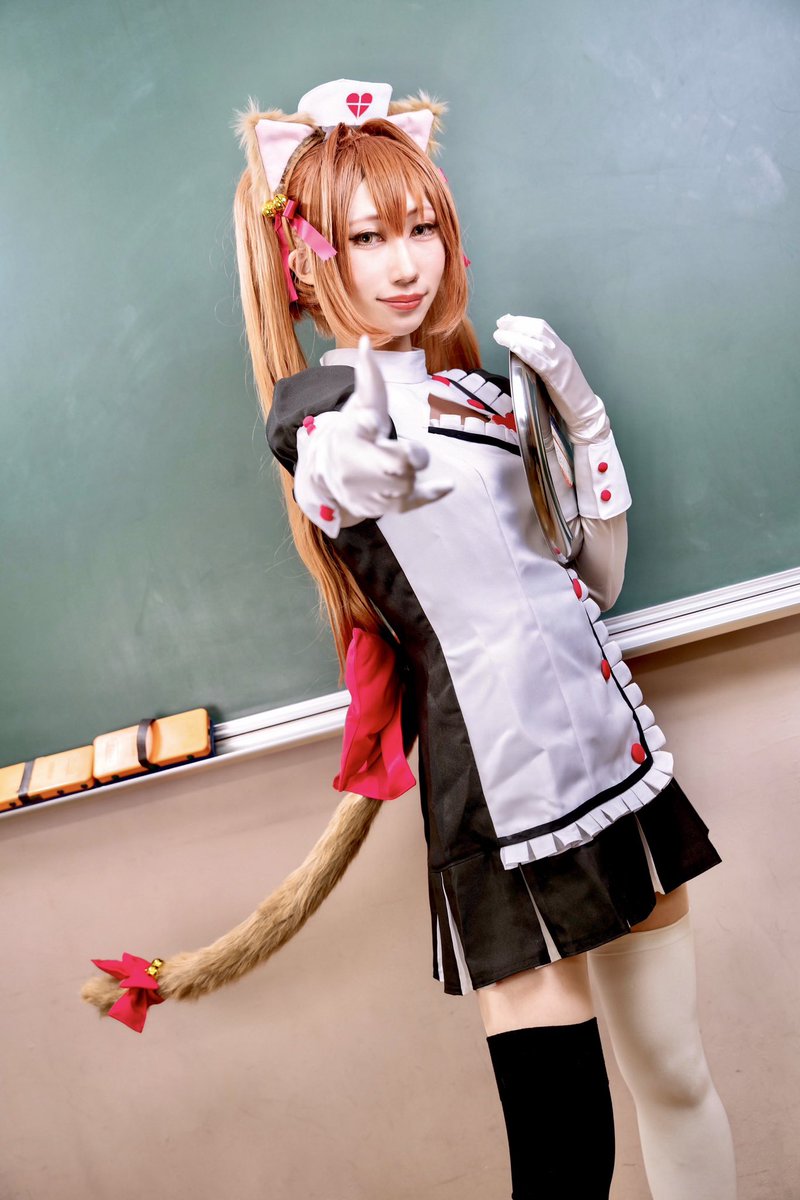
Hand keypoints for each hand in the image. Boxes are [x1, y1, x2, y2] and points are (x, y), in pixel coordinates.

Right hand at [310, 335, 453, 520]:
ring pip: (402, 485)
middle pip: (391, 464)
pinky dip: (430, 494)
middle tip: (409, 450)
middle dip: (408, 457)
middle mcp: (353, 465)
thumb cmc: (352, 432)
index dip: (366, 424)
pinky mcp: (380, 506)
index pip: (359, 427)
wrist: (330, 472)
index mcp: (349, 433)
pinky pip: (409, 504)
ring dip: (412, 473)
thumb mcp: (360, 403)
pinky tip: (447, 485)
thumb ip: (368, 377)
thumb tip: (365, 341)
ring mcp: (366, 490)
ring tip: (407, 462)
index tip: (370, 422)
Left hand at [492, 315, 608, 442]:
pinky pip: (538, 358)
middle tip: (500, 322)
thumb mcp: (555, 372)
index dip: (523, 321)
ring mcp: (560, 361)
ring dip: (515, 334)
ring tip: (500, 334)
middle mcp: (561, 351)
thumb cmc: (567, 396)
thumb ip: (542, 361)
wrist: (584, 410)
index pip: (542, 328)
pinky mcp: (556, 374)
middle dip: (517, 323)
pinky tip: (512, 345)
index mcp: (561, 349)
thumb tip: (521, 354)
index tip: (507, 320)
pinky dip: (523, 349)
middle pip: (537, 329)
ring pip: (536, 340)